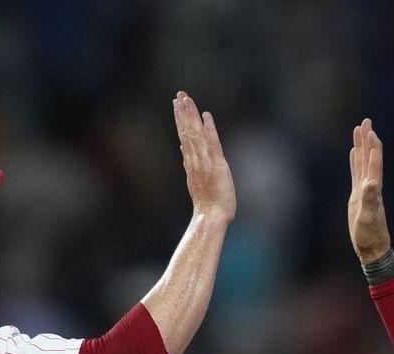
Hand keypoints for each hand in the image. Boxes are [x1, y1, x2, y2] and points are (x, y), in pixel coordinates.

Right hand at [174, 91, 234, 223]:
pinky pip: (212, 143)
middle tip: (179, 94)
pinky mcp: (216, 165)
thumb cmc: (207, 205)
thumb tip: (183, 151)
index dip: (181, 120)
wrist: (210, 218)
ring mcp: (204, 162)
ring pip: (195, 134)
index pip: (184, 136)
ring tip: (185, 99)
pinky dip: (208, 129)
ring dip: (191, 115)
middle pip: (187, 131)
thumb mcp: (196, 182)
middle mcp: (195, 160)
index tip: (177, 104)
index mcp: (191, 163)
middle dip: (183, 112)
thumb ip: (190, 165)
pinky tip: (206, 115)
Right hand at [348, 118, 390, 262]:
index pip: (374, 164)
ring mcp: (364, 190)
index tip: (370, 130)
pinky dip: (355, 162)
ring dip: (361, 146)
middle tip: (366, 120)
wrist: (372, 247)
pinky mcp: (358, 195)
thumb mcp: (368, 217)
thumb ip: (369, 200)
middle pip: (369, 157)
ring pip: (362, 162)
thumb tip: (370, 183)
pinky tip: (353, 153)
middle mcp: (370, 186)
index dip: (372, 148)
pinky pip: (356, 173)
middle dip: (367, 139)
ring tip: (359, 130)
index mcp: (373, 189)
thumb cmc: (370, 235)